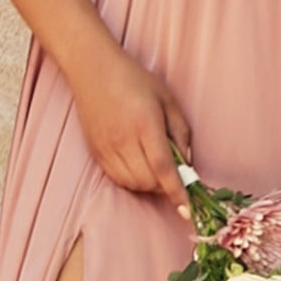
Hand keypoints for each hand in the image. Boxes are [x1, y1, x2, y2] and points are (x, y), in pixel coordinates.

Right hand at [70, 42, 192, 210]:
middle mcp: (123, 140)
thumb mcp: (167, 99)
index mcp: (145, 125)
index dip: (177, 192)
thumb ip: (181, 132)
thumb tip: (187, 163)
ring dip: (148, 184)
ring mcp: (106, 148)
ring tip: (155, 167)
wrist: (93, 70)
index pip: (163, 169)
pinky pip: (117, 179)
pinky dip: (132, 180)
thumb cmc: (134, 79)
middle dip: (165, 186)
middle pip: (148, 181)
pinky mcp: (95, 152)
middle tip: (174, 175)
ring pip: (132, 184)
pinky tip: (138, 166)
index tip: (187, 210)